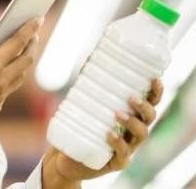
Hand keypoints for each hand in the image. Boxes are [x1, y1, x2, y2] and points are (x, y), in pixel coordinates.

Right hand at [0, 17, 42, 147]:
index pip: (17, 44)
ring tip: (21, 52)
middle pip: (25, 61)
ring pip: (19, 77)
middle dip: (32, 45)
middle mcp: (0, 83)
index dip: (29, 30)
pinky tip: (1, 72)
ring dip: (22, 63)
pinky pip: (7, 89)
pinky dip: (8, 78)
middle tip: (33, 35)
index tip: (37, 19)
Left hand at [42, 78, 163, 187]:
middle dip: (144, 107)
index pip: (150, 103)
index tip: (154, 78)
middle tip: (131, 97)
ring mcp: (127, 147)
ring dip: (133, 122)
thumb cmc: (81, 126)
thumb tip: (88, 61)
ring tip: (118, 113)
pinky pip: (123, 154)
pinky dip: (118, 142)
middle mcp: (133, 132)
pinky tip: (109, 133)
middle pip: (149, 119)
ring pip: (141, 135)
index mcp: (131, 115)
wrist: (67, 156)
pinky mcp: (116, 162)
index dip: (155, 92)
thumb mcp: (84, 104)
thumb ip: (88, 84)